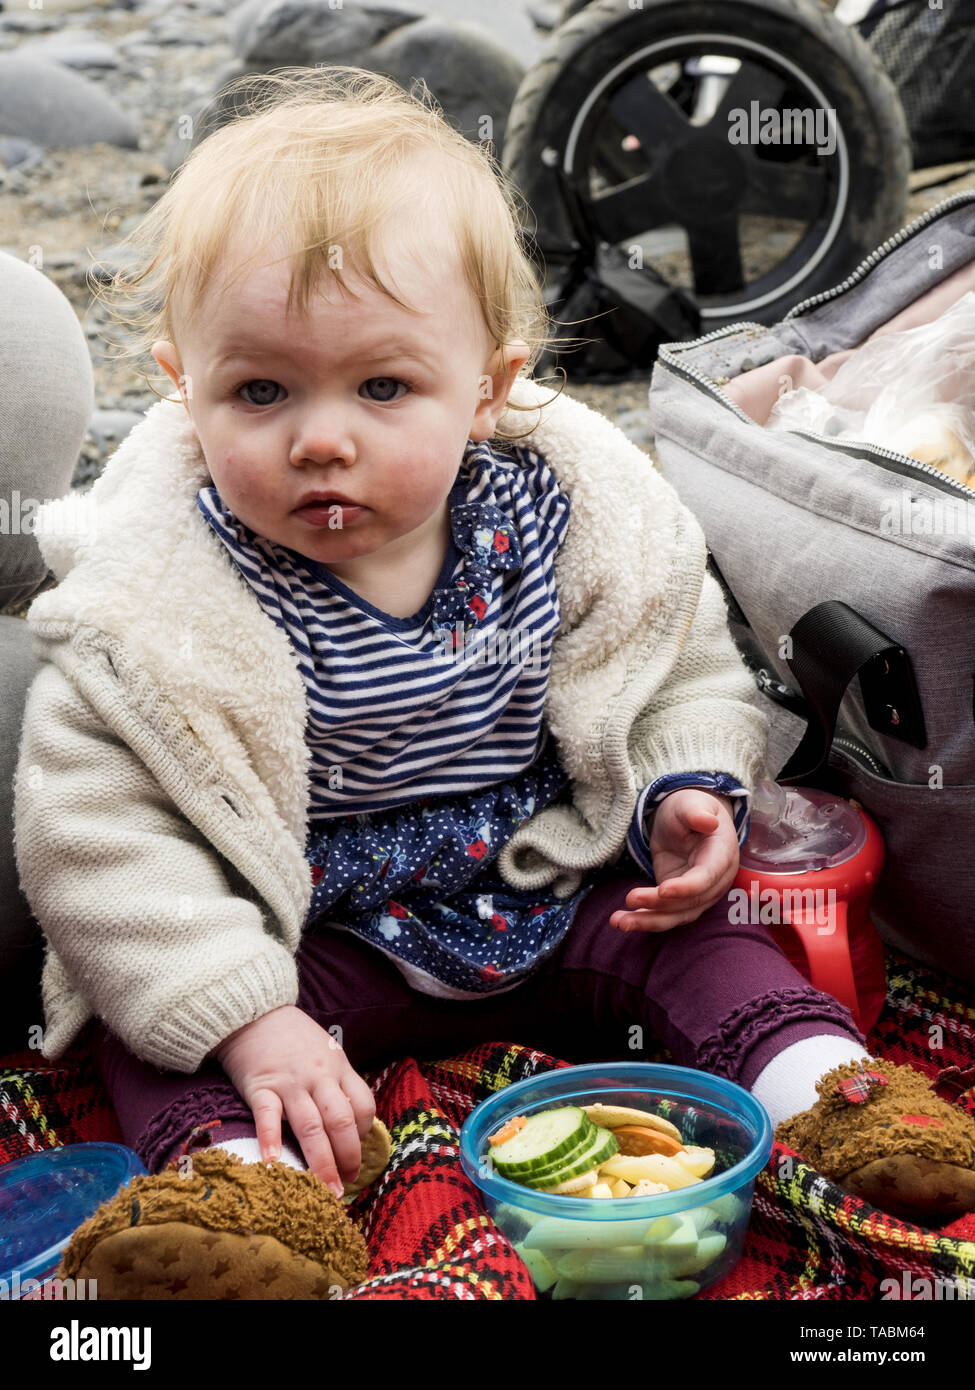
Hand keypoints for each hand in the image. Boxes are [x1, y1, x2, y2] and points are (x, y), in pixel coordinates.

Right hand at [214, 1004, 375, 1196]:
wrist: (253, 1011)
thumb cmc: (292, 1037)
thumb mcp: (325, 1051)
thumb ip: (336, 1081)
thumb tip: (349, 1123)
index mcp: (338, 1068)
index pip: (363, 1105)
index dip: (364, 1136)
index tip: (356, 1156)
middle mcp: (319, 1077)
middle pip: (341, 1122)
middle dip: (347, 1159)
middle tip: (344, 1187)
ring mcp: (290, 1082)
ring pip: (311, 1127)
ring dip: (320, 1163)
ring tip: (324, 1191)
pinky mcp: (260, 1086)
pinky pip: (268, 1116)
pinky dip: (271, 1141)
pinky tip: (274, 1165)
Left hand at [609, 790, 739, 931]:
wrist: (686, 819)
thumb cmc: (690, 808)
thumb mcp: (690, 803)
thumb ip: (696, 813)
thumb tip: (708, 822)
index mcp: (722, 855)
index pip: (707, 877)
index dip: (687, 887)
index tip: (663, 890)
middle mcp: (715, 881)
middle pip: (690, 902)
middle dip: (659, 905)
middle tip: (629, 899)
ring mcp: (699, 894)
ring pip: (677, 915)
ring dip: (648, 920)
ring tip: (618, 921)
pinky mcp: (681, 900)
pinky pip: (666, 914)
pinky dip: (646, 919)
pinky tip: (623, 920)